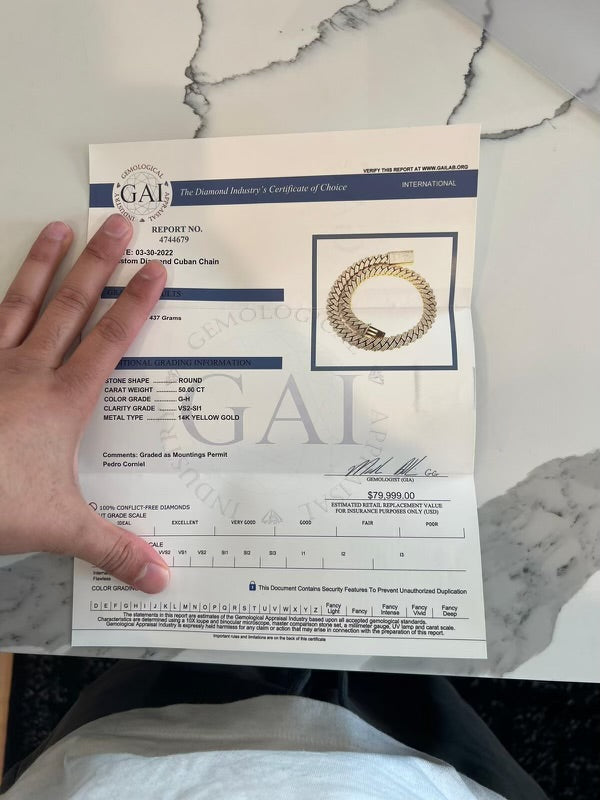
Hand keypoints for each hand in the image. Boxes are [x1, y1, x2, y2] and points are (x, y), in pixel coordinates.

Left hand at [0, 216, 169, 592]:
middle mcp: (26, 371)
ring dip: (41, 263)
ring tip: (56, 228)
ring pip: (19, 302)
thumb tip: (160, 577)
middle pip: (71, 306)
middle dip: (99, 263)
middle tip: (116, 225)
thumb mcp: (59, 527)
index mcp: (62, 400)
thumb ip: (113, 548)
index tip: (155, 269)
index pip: (110, 341)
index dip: (136, 304)